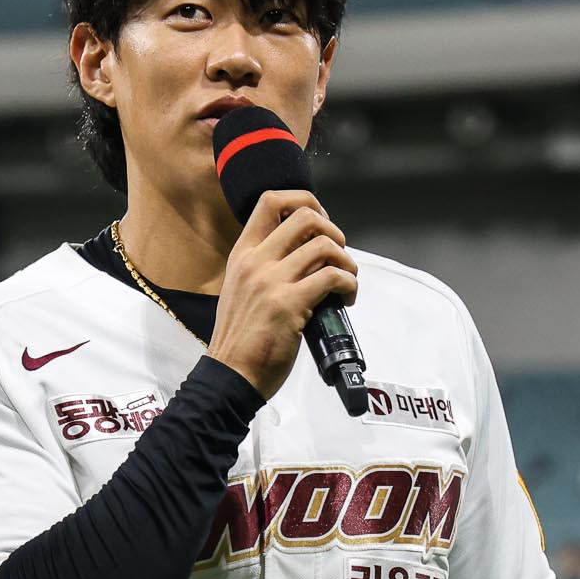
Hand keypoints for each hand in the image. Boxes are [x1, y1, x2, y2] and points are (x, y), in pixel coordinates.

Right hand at [202, 190, 356, 398]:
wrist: (230, 376)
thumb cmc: (239, 341)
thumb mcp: (240, 291)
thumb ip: (264, 268)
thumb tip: (304, 256)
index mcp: (242, 255)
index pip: (270, 201)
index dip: (304, 201)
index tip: (318, 223)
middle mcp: (255, 262)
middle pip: (305, 216)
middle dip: (333, 230)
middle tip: (337, 255)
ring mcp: (271, 282)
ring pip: (324, 245)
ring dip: (346, 262)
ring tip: (346, 282)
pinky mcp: (289, 305)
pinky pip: (332, 278)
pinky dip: (349, 285)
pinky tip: (346, 299)